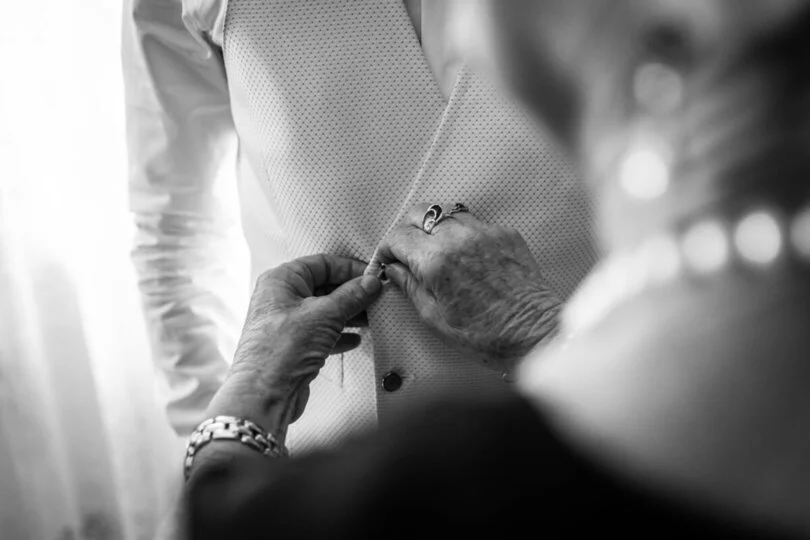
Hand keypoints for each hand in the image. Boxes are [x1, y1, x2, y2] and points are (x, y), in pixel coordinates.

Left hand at [206, 254, 381, 439]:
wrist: (264, 395)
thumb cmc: (282, 350)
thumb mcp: (325, 315)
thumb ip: (351, 296)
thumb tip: (370, 283)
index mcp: (281, 281)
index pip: (321, 264)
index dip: (349, 268)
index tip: (373, 276)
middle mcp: (281, 299)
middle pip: (324, 287)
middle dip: (352, 293)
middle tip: (377, 298)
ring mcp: (287, 324)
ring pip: (325, 311)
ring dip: (349, 314)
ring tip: (372, 318)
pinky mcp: (294, 347)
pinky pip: (321, 333)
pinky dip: (339, 334)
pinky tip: (356, 340)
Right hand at [376, 204, 561, 372]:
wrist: (533, 333)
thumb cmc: (486, 335)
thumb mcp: (434, 317)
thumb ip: (410, 286)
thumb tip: (394, 270)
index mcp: (436, 261)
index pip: (398, 236)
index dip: (387, 248)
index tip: (388, 260)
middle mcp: (459, 239)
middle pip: (419, 212)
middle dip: (407, 229)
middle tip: (406, 251)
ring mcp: (484, 232)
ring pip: (446, 213)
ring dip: (435, 228)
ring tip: (436, 252)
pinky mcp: (505, 233)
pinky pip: (474, 223)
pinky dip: (462, 235)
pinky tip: (465, 257)